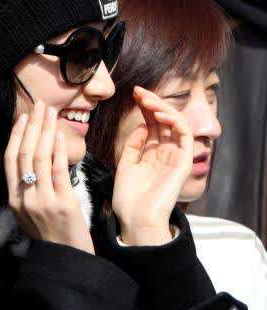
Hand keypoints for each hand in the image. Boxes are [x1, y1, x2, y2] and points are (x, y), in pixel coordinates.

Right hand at [4, 100, 93, 252]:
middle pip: (24, 154)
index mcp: (14, 200)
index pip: (10, 160)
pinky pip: (59, 171)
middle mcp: (24, 198)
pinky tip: (60, 135)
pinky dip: (59, 150)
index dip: (15, 136)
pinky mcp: (62, 203)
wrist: (66, 261)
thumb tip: (31, 163)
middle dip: (31, 127)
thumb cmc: (51, 237)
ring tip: (50, 113)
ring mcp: (42, 200)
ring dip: (45, 132)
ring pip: (40, 158)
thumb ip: (27, 190)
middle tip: (39, 106)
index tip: (22, 118)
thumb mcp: (29, 215)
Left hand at [112, 86, 192, 245]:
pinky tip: (158, 115)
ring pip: (176, 122)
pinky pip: (184, 135)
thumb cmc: (128, 196)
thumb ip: (133, 145)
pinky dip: (174, 121)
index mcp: (153, 152)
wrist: (135, 218)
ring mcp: (176, 155)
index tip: (132, 93)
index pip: (153, 123)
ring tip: (147, 100)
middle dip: (153, 102)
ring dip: (162, 107)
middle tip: (139, 91)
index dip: (145, 106)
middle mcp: (166, 151)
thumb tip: (141, 127)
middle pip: (165, 119)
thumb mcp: (125, 164)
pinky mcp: (184, 161)